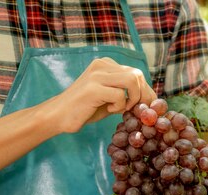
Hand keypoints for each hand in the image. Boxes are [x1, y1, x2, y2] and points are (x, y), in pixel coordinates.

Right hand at [37, 57, 156, 133]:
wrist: (58, 116)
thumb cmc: (83, 109)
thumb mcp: (108, 98)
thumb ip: (125, 93)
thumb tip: (149, 98)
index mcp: (105, 64)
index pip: (135, 72)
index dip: (146, 90)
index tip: (146, 106)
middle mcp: (101, 65)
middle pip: (137, 74)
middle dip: (143, 95)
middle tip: (138, 110)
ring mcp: (97, 75)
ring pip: (132, 80)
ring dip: (134, 98)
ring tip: (123, 109)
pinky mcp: (93, 88)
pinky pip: (120, 95)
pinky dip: (119, 106)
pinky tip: (109, 110)